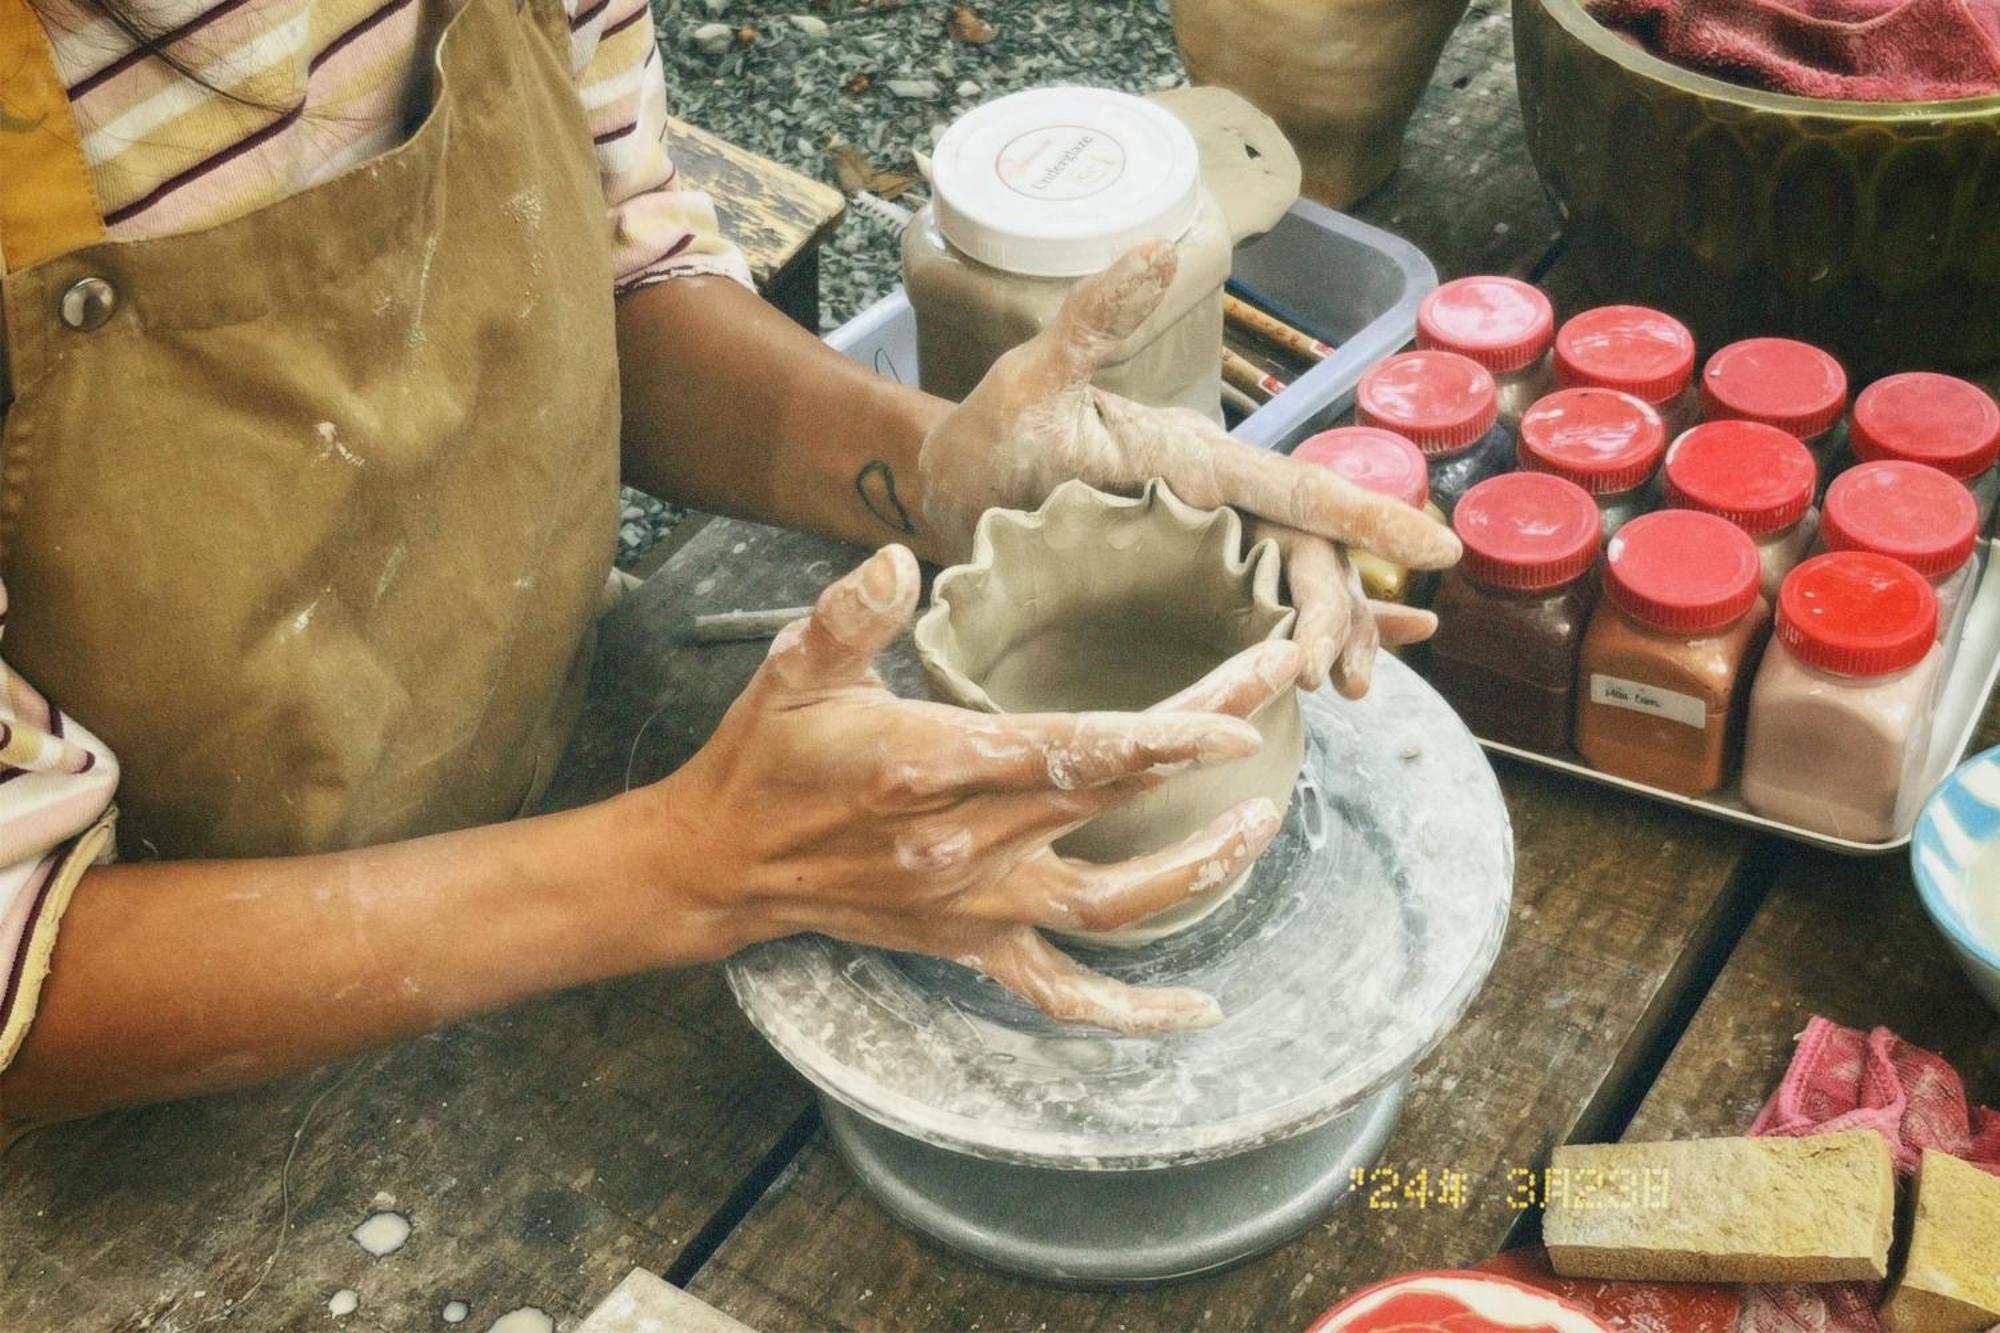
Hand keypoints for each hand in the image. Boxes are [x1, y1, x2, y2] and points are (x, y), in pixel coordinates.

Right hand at [652, 545, 1299, 1033]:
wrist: (721, 864)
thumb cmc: (766, 756)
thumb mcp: (793, 669)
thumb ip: (849, 614)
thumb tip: (894, 560)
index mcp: (926, 765)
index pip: (1067, 751)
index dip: (1160, 739)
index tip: (1239, 714)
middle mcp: (961, 844)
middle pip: (1111, 797)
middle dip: (1205, 744)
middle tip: (1282, 680)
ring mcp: (973, 904)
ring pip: (1109, 905)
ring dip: (1194, 871)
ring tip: (1260, 826)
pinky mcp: (968, 944)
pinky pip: (1059, 992)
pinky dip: (1129, 1012)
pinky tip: (1195, 1011)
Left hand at [916, 241, 1459, 695]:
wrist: (950, 488)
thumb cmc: (991, 431)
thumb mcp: (1037, 376)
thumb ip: (1098, 318)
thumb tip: (1158, 245)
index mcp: (1195, 460)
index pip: (1297, 490)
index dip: (1368, 516)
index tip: (1436, 547)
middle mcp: (1214, 505)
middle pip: (1307, 557)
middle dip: (1336, 612)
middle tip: (1326, 674)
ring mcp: (1201, 551)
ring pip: (1294, 595)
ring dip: (1332, 637)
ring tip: (1343, 691)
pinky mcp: (1178, 593)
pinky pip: (1257, 620)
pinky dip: (1304, 642)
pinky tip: (1339, 677)